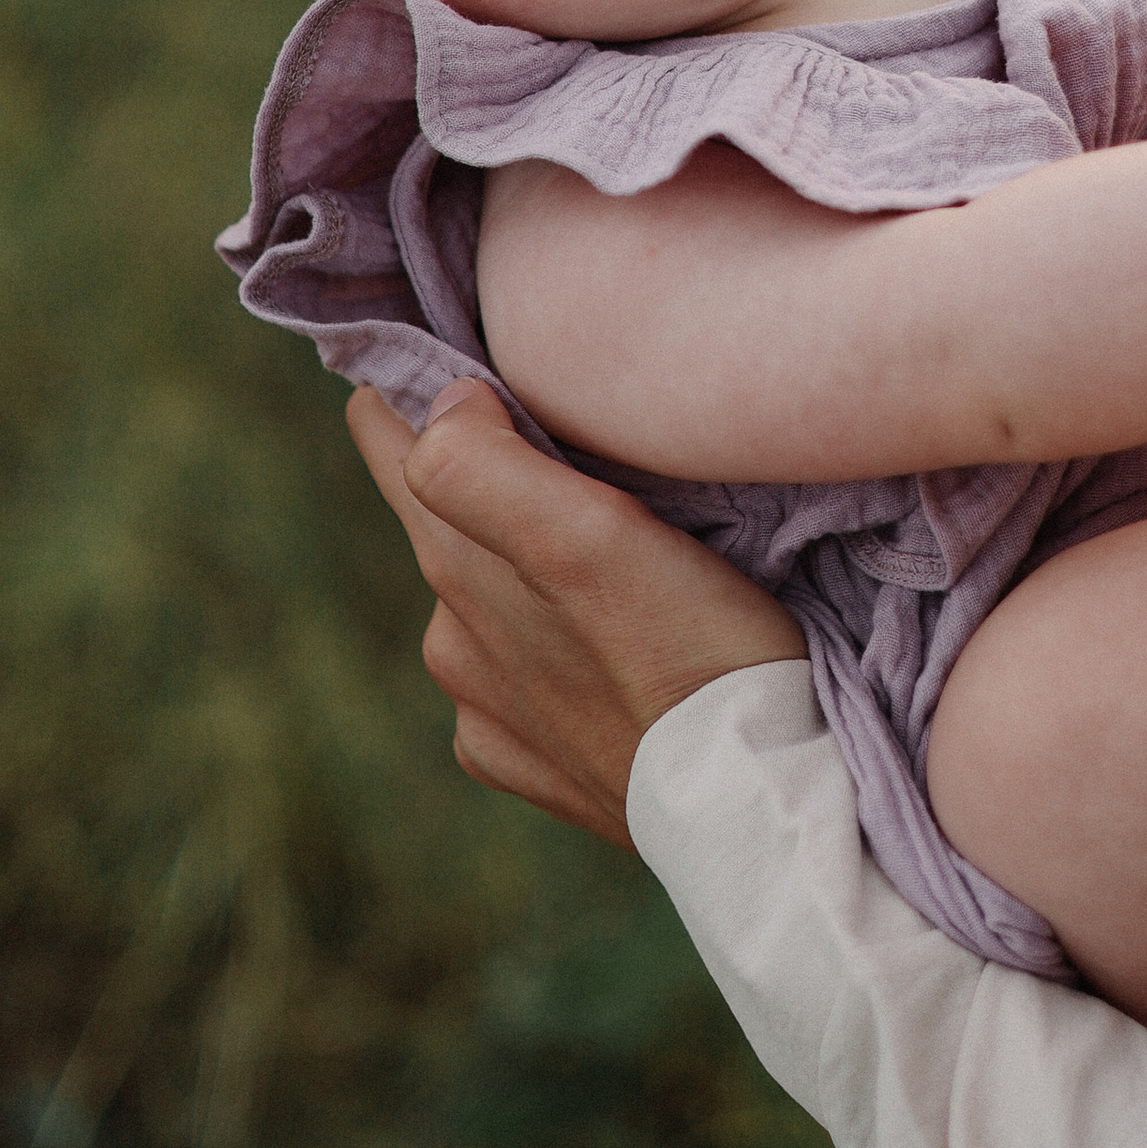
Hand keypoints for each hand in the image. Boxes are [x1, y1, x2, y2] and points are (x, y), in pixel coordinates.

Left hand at [348, 380, 804, 843]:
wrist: (757, 805)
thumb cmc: (690, 650)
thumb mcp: (590, 535)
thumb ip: (487, 466)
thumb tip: (445, 408)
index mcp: (454, 570)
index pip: (389, 439)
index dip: (410, 381)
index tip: (450, 342)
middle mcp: (452, 643)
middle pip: (444, 517)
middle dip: (486, 472)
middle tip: (562, 433)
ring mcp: (490, 714)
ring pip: (488, 599)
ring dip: (527, 566)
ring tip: (607, 551)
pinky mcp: (535, 766)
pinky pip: (518, 681)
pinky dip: (549, 650)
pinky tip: (606, 648)